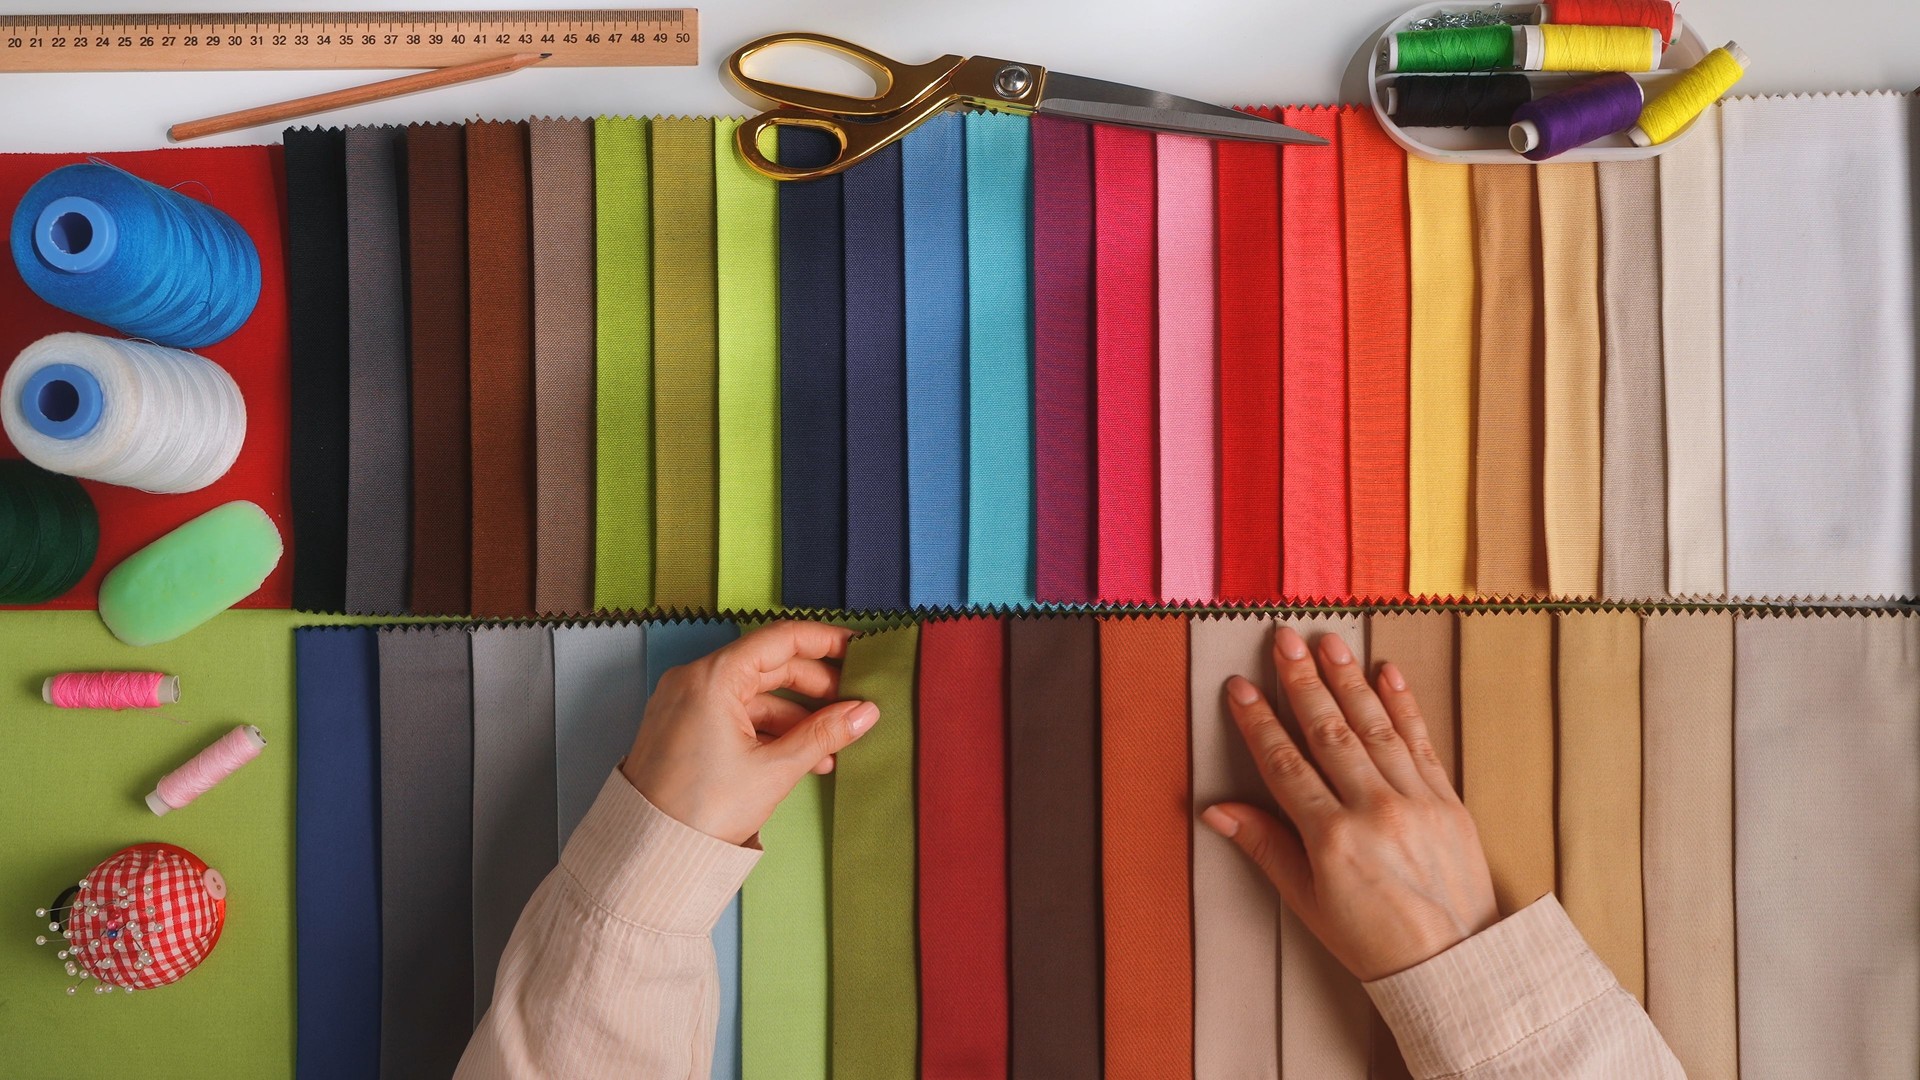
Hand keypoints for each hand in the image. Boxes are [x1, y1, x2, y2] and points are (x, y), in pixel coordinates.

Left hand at [620, 621, 879, 845]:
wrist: (649, 852)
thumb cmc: (702, 810)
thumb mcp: (775, 769)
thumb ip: (825, 734)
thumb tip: (865, 712)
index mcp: (713, 677)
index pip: (781, 639)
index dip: (825, 641)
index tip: (859, 648)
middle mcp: (694, 680)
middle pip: (769, 665)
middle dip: (815, 686)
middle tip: (853, 702)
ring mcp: (686, 702)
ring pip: (754, 693)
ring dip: (796, 715)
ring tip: (833, 743)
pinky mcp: (684, 727)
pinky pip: (735, 714)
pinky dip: (769, 729)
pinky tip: (802, 755)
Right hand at [1201, 625, 1498, 981]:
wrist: (1456, 964)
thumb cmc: (1375, 941)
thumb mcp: (1307, 902)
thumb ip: (1265, 846)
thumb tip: (1217, 811)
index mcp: (1332, 838)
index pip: (1284, 764)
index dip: (1258, 722)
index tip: (1240, 688)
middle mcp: (1374, 810)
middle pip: (1328, 731)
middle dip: (1302, 681)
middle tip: (1283, 640)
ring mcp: (1415, 801)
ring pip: (1374, 726)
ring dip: (1347, 680)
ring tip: (1327, 643)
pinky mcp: (1448, 801)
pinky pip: (1421, 742)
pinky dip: (1403, 705)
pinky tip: (1387, 674)